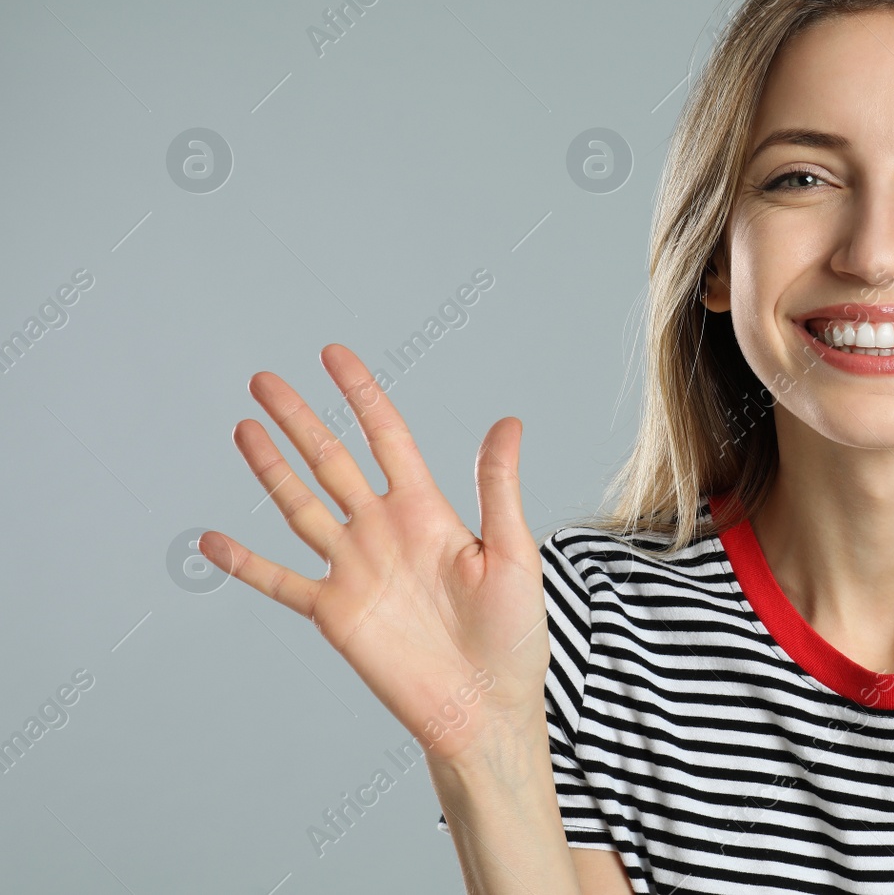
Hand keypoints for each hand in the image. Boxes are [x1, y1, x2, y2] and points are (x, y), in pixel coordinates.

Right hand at [198, 344, 549, 761]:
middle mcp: (384, 531)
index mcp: (428, 511)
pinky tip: (210, 540)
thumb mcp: (514, 552)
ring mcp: (354, 570)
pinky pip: (280, 581)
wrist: (486, 707)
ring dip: (270, 470)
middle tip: (264, 379)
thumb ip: (498, 487)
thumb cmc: (514, 636)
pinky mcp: (334, 613)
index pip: (386, 437)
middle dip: (299, 419)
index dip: (360, 394)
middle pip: (332, 460)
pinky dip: (244, 564)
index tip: (333, 355)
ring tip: (244, 428)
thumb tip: (508, 421)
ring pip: (300, 506)